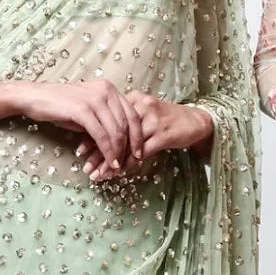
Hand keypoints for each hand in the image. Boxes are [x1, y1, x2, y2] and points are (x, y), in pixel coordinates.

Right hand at [16, 78, 143, 171]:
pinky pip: (102, 135)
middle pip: (127, 124)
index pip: (132, 114)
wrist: (35, 97)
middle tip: (130, 164)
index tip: (140, 152)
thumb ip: (105, 119)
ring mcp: (95, 99)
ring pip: (116, 131)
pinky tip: (109, 161)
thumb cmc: (60, 105)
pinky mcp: (83, 110)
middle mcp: (106, 90)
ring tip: (117, 167)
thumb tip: (119, 141)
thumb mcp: (88, 109)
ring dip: (119, 152)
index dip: (138, 135)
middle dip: (130, 147)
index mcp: (109, 88)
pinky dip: (108, 151)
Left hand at [79, 95, 213, 180]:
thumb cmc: (166, 120)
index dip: (91, 136)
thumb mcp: (144, 114)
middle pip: (114, 132)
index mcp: (132, 99)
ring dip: (111, 162)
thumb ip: (126, 123)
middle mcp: (140, 106)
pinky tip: (120, 172)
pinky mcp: (163, 133)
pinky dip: (129, 163)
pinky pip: (141, 151)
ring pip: (125, 144)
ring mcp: (152, 119)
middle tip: (85, 168)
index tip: (79, 152)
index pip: (107, 120)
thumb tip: (100, 139)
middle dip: (98, 153)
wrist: (195, 120)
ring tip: (99, 175)